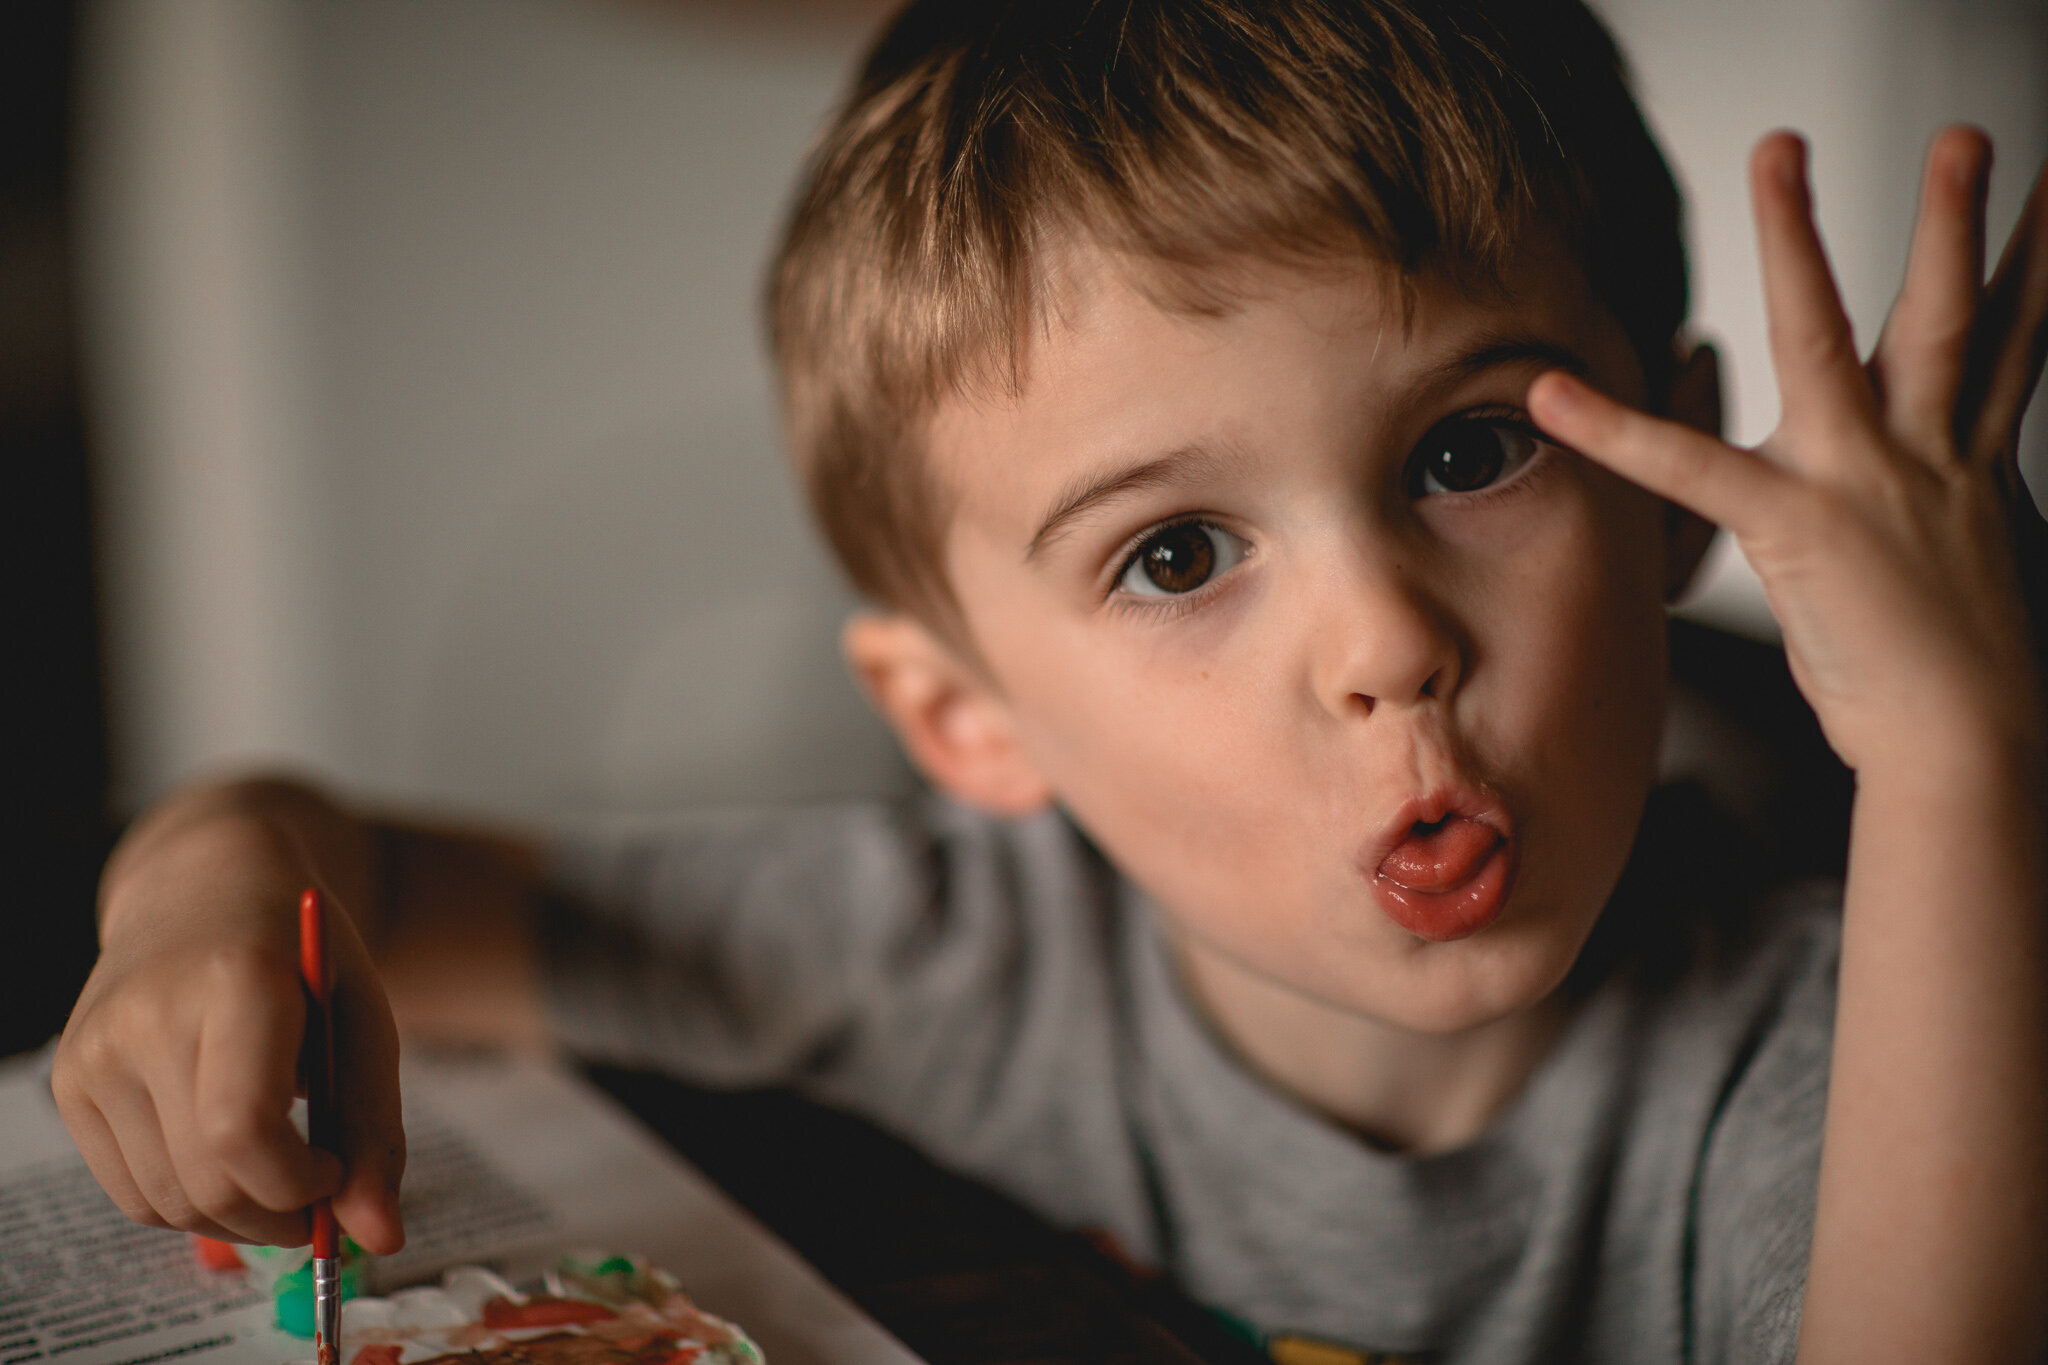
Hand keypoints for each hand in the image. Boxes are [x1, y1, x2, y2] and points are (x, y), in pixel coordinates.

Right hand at [52, 785, 405, 1250]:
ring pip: (168, 1204)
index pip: (243, 1132)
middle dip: (277, 1215)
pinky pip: (132, 1193)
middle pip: (207, 1180)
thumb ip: (375, 1127)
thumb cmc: (300, 953)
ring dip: (236, 1218)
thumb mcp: (361, 1019)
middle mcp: (147, 1015)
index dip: (298, 1182)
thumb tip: (383, 1236)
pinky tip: (226, 1157)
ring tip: (279, 1172)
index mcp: (235, 980)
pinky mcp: (70, 1081)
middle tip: (319, 1194)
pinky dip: (190, 1201)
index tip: (335, 1170)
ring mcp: (95, 1051)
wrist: (205, 886)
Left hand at [1529, 128, 2047, 775]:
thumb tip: (1955, 501)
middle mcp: (1928, 450)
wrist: (1969, 743)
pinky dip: (1616, 431)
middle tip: (1969, 132)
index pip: (2015, 338)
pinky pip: (1692, 468)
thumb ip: (1953, 508)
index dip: (2035, 262)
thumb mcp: (1976, 564)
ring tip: (1783, 153)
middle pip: (1949, 310)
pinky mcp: (1799, 525)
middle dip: (1955, 218)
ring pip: (1833, 337)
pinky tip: (1552, 393)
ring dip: (1802, 241)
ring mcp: (1865, 479)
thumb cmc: (1961, 674)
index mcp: (1970, 458)